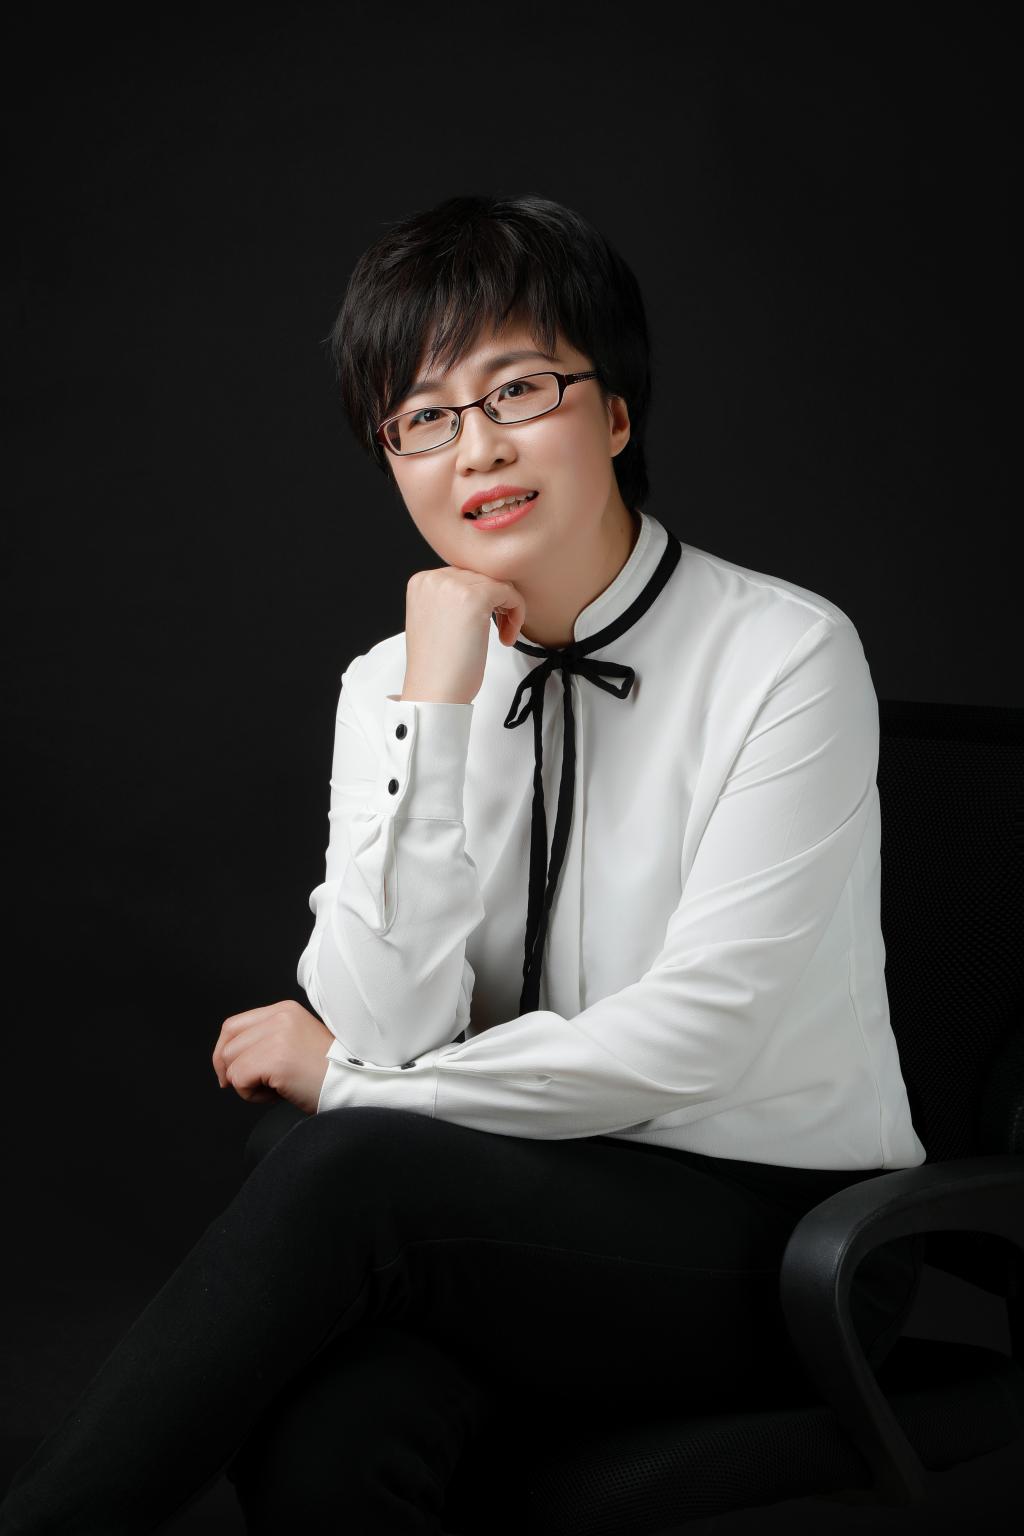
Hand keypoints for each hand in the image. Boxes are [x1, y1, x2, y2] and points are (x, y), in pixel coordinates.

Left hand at [212, 999, 332, 1114]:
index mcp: (284, 1010)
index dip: (223, 1052)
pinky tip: (277, 1094)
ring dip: (247, 1084)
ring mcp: (278, 1036)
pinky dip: (251, 1095)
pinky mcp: (276, 1059)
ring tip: (275, 1087)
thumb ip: (266, 1039)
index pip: (233, 1026)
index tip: (229, 1074)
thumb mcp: (295, 1041)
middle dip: (234, 1071)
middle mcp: (280, 1017)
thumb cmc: (326, 1072)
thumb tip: (227, 1058)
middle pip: (228, 1045)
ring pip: (231, 1063)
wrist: (353, 1085)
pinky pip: (239, 1079)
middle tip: (256, 1086)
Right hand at [401, 565, 525, 703]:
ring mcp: (452, 586)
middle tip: (499, 631)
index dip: (482, 598)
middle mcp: (433, 578)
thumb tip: (484, 588)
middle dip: (496, 603)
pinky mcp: (474, 597)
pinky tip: (506, 638)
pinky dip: (517, 613)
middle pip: (482, 576)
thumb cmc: (438, 667)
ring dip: (508, 609)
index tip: (486, 623)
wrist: (434, 692)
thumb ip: (451, 599)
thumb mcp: (437, 621)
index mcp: (421, 582)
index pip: (465, 575)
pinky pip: (510, 592)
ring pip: (499, 583)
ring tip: (503, 636)